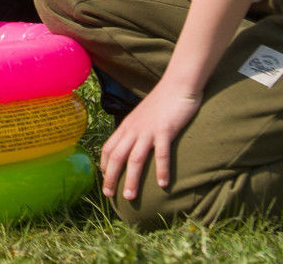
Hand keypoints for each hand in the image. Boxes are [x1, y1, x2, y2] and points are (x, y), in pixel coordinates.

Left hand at [99, 80, 201, 199]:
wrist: (177, 85)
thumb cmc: (161, 102)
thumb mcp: (143, 116)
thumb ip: (137, 130)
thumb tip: (133, 144)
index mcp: (126, 126)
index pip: (108, 148)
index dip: (104, 165)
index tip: (105, 180)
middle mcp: (133, 129)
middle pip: (116, 156)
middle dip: (111, 177)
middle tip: (109, 195)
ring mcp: (148, 130)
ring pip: (135, 158)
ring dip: (131, 179)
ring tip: (129, 197)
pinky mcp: (165, 130)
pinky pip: (161, 153)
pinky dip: (161, 170)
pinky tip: (162, 184)